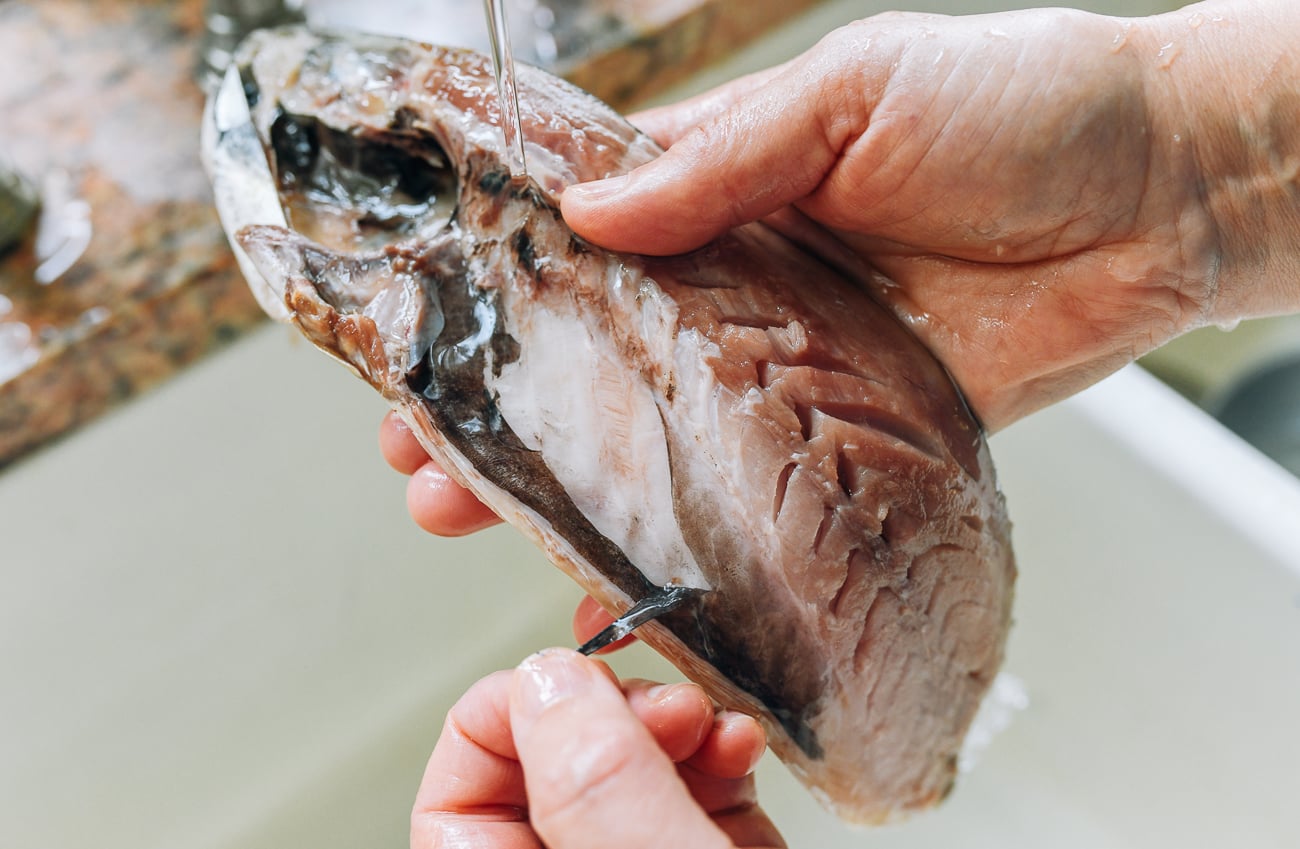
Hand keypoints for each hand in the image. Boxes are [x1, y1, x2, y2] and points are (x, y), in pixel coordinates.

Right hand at [383, 2, 1299, 526]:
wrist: (1160, 196)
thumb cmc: (1022, 106)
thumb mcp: (857, 92)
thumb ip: (728, 156)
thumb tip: (596, 215)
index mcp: (730, 178)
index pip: (584, 230)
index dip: (497, 280)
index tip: (421, 328)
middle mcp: (745, 275)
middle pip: (601, 345)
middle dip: (508, 399)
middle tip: (422, 453)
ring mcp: (794, 360)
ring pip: (664, 423)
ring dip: (578, 469)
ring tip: (484, 512)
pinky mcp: (856, 428)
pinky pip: (762, 486)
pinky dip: (700, 526)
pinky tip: (636, 563)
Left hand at [411, 648, 783, 847]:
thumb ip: (599, 788)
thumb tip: (546, 683)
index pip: (456, 790)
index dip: (508, 717)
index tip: (575, 682)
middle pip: (550, 756)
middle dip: (610, 709)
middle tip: (666, 705)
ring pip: (627, 756)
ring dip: (676, 717)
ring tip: (715, 723)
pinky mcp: (704, 846)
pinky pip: (694, 777)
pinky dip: (720, 745)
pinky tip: (741, 743)